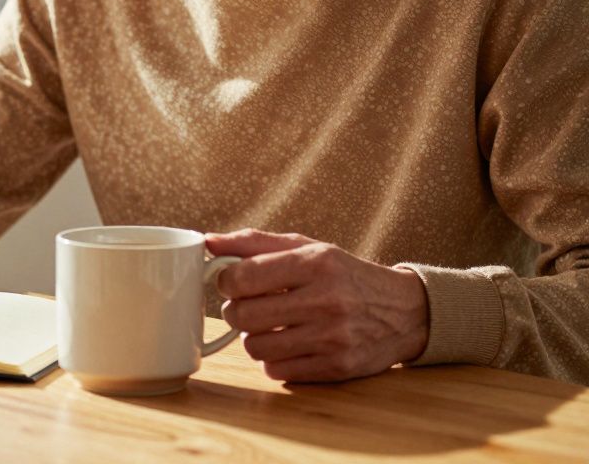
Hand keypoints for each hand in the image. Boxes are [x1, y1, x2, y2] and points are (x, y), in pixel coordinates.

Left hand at [206, 229, 427, 382]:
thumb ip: (254, 243)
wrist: (404, 312)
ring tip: (271, 326)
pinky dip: (274, 359)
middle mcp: (326, 299)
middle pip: (243, 316)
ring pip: (255, 347)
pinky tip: (290, 345)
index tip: (234, 283)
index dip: (227, 282)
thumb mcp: (307, 247)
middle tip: (249, 307)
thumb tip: (208, 242)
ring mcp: (333, 337)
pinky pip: (276, 370)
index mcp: (315, 263)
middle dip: (236, 312)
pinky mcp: (337, 367)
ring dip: (254, 338)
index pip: (242, 277)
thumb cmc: (343, 275)